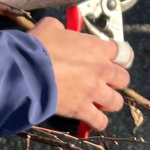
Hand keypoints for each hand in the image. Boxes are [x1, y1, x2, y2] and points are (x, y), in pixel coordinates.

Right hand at [29, 17, 129, 131]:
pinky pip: (100, 122)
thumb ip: (61, 28)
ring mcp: (94, 91)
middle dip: (115, 81)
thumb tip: (58, 30)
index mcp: (96, 47)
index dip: (116, 56)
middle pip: (123, 78)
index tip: (110, 59)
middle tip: (103, 81)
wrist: (26, 70)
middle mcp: (101, 69)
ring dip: (109, 102)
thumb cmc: (38, 46)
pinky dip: (97, 122)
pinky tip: (91, 120)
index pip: (121, 51)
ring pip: (116, 102)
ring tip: (99, 102)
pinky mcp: (83, 109)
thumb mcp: (50, 27)